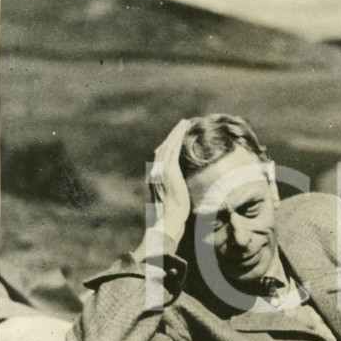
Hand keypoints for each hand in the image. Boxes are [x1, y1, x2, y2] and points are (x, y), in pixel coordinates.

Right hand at [147, 119, 193, 247]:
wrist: (169, 218)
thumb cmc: (172, 215)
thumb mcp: (171, 201)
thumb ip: (172, 193)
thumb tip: (178, 192)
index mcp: (155, 178)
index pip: (160, 157)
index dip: (167, 146)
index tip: (174, 138)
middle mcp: (156, 171)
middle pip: (164, 147)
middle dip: (173, 135)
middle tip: (181, 124)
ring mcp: (161, 169)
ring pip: (169, 145)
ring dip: (176, 132)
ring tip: (185, 122)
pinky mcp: (169, 169)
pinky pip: (174, 149)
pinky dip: (178, 137)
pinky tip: (184, 130)